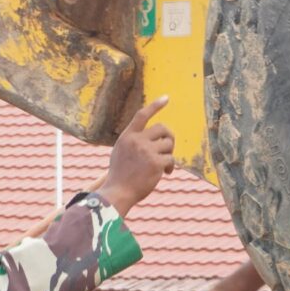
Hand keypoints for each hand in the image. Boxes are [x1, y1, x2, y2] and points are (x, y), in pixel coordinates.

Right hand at [93, 97, 176, 214]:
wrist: (118, 192)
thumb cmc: (120, 175)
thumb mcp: (121, 152)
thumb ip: (134, 142)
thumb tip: (155, 138)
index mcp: (127, 136)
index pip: (142, 115)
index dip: (155, 105)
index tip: (166, 98)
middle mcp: (137, 140)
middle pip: (162, 128)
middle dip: (169, 137)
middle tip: (168, 148)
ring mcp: (147, 151)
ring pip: (168, 144)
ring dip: (169, 154)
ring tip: (163, 165)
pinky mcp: (156, 163)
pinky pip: (171, 159)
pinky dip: (170, 166)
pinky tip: (165, 173)